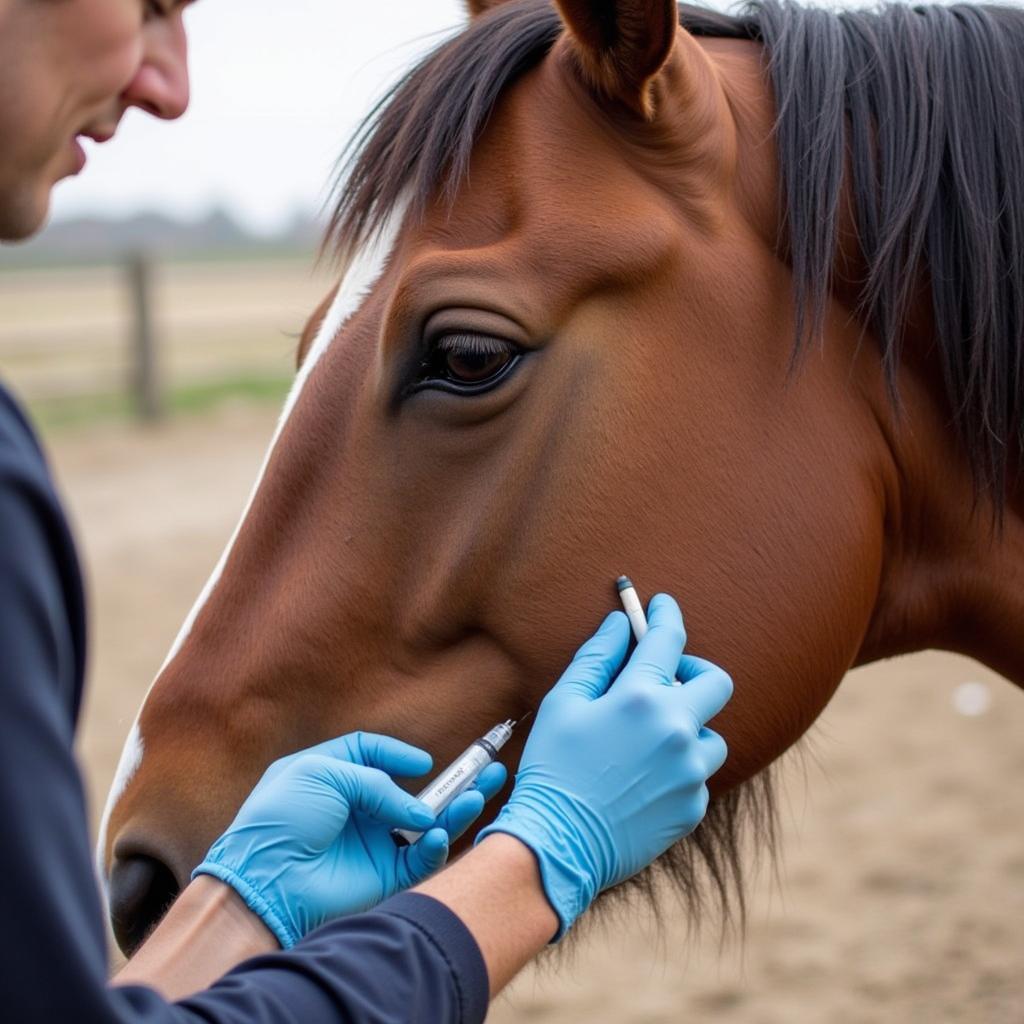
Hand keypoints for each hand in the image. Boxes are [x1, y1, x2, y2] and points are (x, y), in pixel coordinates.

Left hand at [193, 731, 505, 948]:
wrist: (264, 879)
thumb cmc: (282, 817)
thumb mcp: (326, 774)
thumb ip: (378, 785)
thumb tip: (420, 809)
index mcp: (333, 778)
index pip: (373, 756)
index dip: (398, 754)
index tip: (420, 762)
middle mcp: (356, 811)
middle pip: (413, 792)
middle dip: (451, 781)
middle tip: (487, 770)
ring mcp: (371, 844)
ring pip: (426, 824)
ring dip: (456, 810)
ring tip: (481, 793)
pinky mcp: (383, 876)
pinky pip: (420, 858)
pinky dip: (437, 844)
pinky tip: (443, 831)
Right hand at [476, 595, 730, 938]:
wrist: (558, 845)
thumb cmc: (553, 768)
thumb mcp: (564, 703)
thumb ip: (597, 657)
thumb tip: (620, 623)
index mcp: (641, 698)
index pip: (668, 639)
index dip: (665, 614)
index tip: (661, 605)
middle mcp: (677, 730)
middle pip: (716, 682)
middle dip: (696, 671)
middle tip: (667, 677)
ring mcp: (691, 772)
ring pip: (711, 734)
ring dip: (687, 728)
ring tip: (647, 742)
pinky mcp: (694, 807)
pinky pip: (698, 775)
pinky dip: (678, 768)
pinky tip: (641, 779)